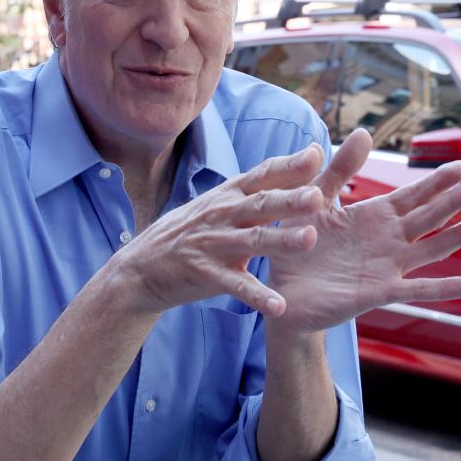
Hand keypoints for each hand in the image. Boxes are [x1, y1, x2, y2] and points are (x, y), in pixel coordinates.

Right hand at [115, 144, 327, 316]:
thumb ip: (254, 192)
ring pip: (253, 241)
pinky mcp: (206, 273)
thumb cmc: (191, 232)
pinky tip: (279, 306)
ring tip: (309, 240)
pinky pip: (236, 286)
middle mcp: (223, 214)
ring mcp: (214, 243)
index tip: (317, 154)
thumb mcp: (218, 204)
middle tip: (319, 196)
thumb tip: (294, 168)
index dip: (290, 165)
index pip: (263, 174)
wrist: (142, 266)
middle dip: (290, 200)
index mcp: (229, 194)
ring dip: (282, 240)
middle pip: (262, 204)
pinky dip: (258, 296)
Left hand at [268, 128, 460, 332]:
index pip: (414, 195)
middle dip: (459, 200)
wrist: (279, 291)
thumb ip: (339, 169)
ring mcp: (388, 267)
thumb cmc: (296, 245)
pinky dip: (447, 288)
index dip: (439, 181)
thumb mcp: (314, 199)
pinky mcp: (379, 293)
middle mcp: (388, 240)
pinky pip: (418, 289)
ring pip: (433, 248)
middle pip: (431, 216)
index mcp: (373, 216)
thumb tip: (364, 132)